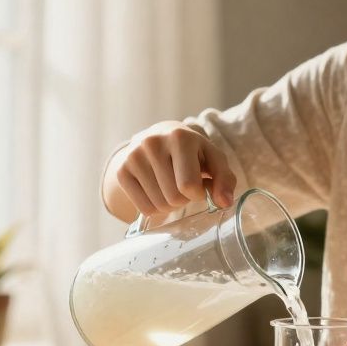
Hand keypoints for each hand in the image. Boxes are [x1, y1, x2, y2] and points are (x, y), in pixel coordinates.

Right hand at [109, 121, 237, 216]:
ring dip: (170, 205)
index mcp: (180, 137)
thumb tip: (224, 203)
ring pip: (159, 205)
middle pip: (174, 198)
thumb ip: (225, 180)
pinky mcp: (122, 171)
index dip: (198, 194)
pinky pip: (144, 208)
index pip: (188, 186)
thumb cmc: (193, 153)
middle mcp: (153, 143)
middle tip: (183, 187)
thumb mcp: (213, 160)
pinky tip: (157, 191)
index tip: (199, 186)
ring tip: (171, 187)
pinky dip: (155, 208)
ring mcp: (134, 156)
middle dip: (184, 200)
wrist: (158, 139)